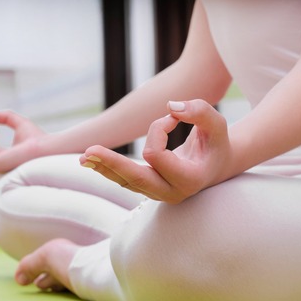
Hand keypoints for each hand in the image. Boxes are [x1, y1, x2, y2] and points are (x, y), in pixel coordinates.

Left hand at [80, 100, 231, 203]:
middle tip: (87, 152)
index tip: (172, 117)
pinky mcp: (149, 189)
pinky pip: (125, 181)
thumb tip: (171, 107)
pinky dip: (109, 170)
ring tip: (82, 158)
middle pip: (134, 178)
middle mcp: (172, 192)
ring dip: (104, 168)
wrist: (217, 165)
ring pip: (125, 182)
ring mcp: (159, 194)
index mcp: (188, 180)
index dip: (158, 129)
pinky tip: (91, 162)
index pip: (156, 154)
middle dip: (110, 163)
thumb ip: (199, 111)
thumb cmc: (217, 142)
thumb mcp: (216, 124)